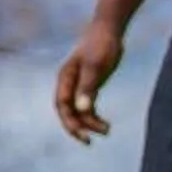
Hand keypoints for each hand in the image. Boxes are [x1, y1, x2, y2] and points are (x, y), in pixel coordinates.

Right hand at [55, 20, 123, 143]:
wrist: (109, 30)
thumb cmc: (101, 45)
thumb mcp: (95, 66)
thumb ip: (87, 88)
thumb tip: (82, 110)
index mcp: (65, 78)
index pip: (62, 106)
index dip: (69, 122)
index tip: (83, 135)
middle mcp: (69, 84)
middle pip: (67, 111)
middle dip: (77, 127)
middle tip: (89, 141)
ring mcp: (79, 85)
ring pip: (79, 111)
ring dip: (89, 123)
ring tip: (107, 130)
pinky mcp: (90, 85)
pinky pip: (88, 106)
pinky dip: (94, 116)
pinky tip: (105, 124)